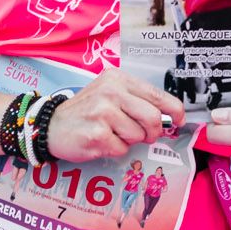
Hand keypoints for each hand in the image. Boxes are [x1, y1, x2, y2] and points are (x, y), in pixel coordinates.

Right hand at [46, 70, 184, 162]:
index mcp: (118, 79)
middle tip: (143, 135)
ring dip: (129, 141)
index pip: (158, 95)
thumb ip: (137, 102)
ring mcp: (103, 113)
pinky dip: (115, 150)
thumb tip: (169, 118)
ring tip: (112, 134)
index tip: (179, 120)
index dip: (174, 110)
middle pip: (153, 117)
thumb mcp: (110, 95)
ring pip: (138, 136)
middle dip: (153, 132)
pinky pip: (122, 149)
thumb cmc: (86, 112)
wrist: (51, 126)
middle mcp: (111, 92)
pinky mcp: (97, 135)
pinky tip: (101, 141)